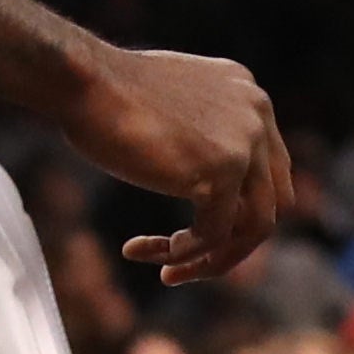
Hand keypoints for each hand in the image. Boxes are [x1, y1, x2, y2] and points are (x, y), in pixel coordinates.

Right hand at [82, 50, 291, 284]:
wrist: (82, 79)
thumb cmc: (105, 93)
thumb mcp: (172, 105)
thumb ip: (202, 133)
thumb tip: (205, 180)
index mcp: (248, 95)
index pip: (269, 171)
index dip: (237, 210)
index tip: (197, 230)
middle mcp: (257, 113)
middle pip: (271, 202)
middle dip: (234, 242)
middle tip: (189, 261)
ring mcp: (244, 141)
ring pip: (254, 226)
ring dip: (212, 259)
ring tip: (169, 273)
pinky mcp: (221, 169)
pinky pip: (214, 234)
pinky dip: (183, 253)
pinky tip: (145, 251)